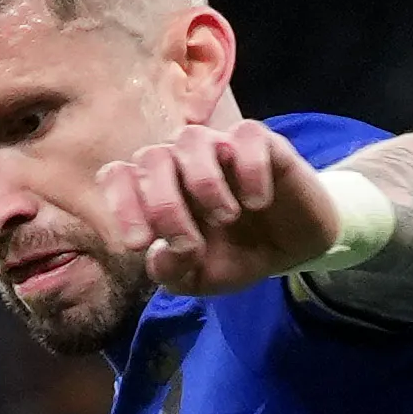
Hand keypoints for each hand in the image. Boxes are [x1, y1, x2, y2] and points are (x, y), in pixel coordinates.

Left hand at [93, 118, 345, 298]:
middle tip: (189, 245)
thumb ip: (172, 272)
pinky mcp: (263, 143)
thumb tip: (159, 256)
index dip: (121, 204)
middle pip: (151, 157)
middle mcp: (182, 163)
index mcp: (158, 191)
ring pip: (191, 138)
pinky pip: (246, 135)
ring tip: (226, 216)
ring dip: (203, 182)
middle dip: (163, 205)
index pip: (118, 176)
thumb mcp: (200, 278)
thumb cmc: (237, 255)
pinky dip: (249, 168)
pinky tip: (258, 201)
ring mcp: (221, 149)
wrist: (294, 248)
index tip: (139, 243)